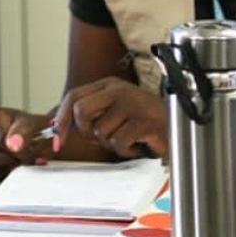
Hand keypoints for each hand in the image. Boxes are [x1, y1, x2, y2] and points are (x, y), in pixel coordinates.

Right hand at [0, 105, 54, 183]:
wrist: (23, 139)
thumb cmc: (24, 130)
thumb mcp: (31, 124)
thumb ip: (24, 130)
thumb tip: (14, 145)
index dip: (16, 149)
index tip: (29, 153)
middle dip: (7, 159)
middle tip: (23, 160)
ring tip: (12, 163)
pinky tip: (3, 169)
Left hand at [53, 77, 167, 159]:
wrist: (178, 128)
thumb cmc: (142, 124)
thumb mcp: (112, 114)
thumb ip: (89, 116)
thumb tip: (57, 128)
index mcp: (108, 85)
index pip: (73, 97)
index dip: (62, 120)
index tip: (58, 141)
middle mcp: (118, 90)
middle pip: (81, 111)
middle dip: (87, 133)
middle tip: (104, 139)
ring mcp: (132, 103)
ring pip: (100, 132)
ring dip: (112, 144)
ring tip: (129, 139)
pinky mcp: (143, 120)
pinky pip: (119, 142)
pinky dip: (126, 150)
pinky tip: (138, 144)